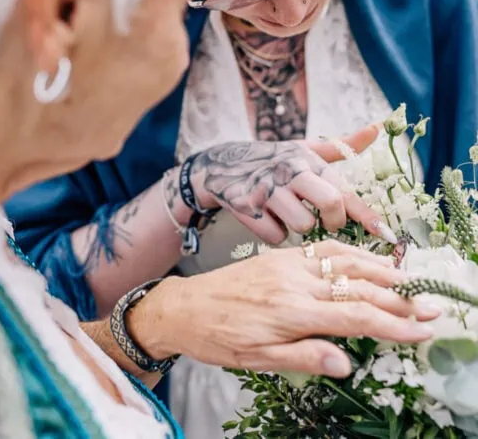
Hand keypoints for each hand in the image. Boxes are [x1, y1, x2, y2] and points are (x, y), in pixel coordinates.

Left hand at [129, 240, 438, 376]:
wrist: (182, 307)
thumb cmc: (218, 338)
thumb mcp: (257, 359)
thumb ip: (303, 358)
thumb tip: (346, 364)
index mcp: (290, 311)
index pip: (355, 317)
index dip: (394, 324)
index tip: (422, 331)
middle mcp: (294, 282)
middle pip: (359, 288)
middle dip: (400, 299)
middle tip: (431, 309)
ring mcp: (288, 264)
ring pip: (347, 262)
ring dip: (383, 272)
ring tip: (412, 284)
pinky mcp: (280, 255)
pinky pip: (326, 250)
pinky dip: (355, 255)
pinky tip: (371, 263)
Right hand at [187, 123, 396, 243]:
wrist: (220, 165)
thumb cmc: (271, 160)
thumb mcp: (303, 149)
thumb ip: (340, 146)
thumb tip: (377, 127)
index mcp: (307, 161)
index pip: (344, 188)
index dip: (367, 214)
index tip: (387, 234)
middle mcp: (289, 173)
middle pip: (329, 204)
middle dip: (333, 220)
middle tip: (326, 222)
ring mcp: (266, 191)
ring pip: (302, 225)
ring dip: (298, 226)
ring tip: (288, 214)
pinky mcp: (247, 208)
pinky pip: (275, 235)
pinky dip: (275, 233)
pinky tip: (267, 219)